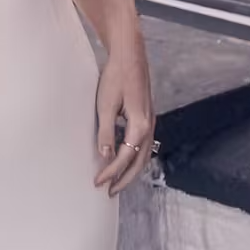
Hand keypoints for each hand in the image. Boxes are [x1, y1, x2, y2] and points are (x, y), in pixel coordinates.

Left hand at [94, 43, 156, 196]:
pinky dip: (135, 158)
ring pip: (144, 155)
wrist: (130, 57)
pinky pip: (143, 145)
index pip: (125, 158)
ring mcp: (150, 122)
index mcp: (140, 125)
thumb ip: (106, 133)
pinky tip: (124, 160)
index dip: (111, 172)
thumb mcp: (105, 106)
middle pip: (139, 162)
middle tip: (109, 192)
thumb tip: (104, 156)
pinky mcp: (146, 117)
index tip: (98, 182)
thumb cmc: (115, 78)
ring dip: (131, 171)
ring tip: (117, 182)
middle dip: (125, 179)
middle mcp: (149, 126)